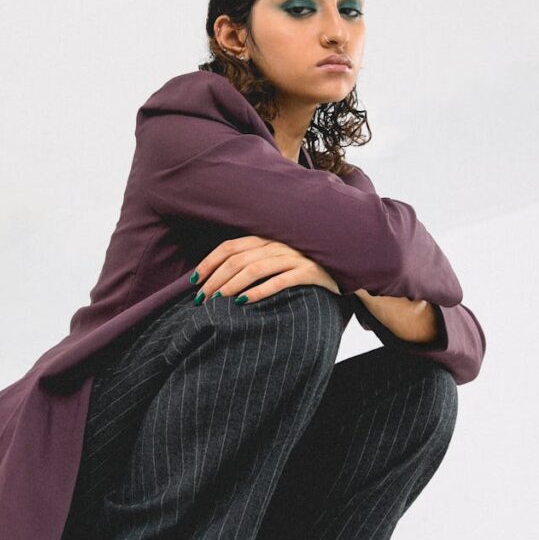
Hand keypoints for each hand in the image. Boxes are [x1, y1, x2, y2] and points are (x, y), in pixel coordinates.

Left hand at [189, 235, 340, 304]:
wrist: (346, 266)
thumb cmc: (304, 265)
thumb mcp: (277, 257)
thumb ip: (254, 260)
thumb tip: (219, 279)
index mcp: (267, 237)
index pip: (229, 247)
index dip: (209, 262)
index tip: (193, 281)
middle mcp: (278, 243)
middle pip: (237, 259)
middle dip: (215, 279)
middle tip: (201, 299)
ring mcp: (294, 256)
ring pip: (255, 268)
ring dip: (232, 285)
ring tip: (217, 301)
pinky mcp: (310, 271)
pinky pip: (281, 280)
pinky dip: (260, 291)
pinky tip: (244, 302)